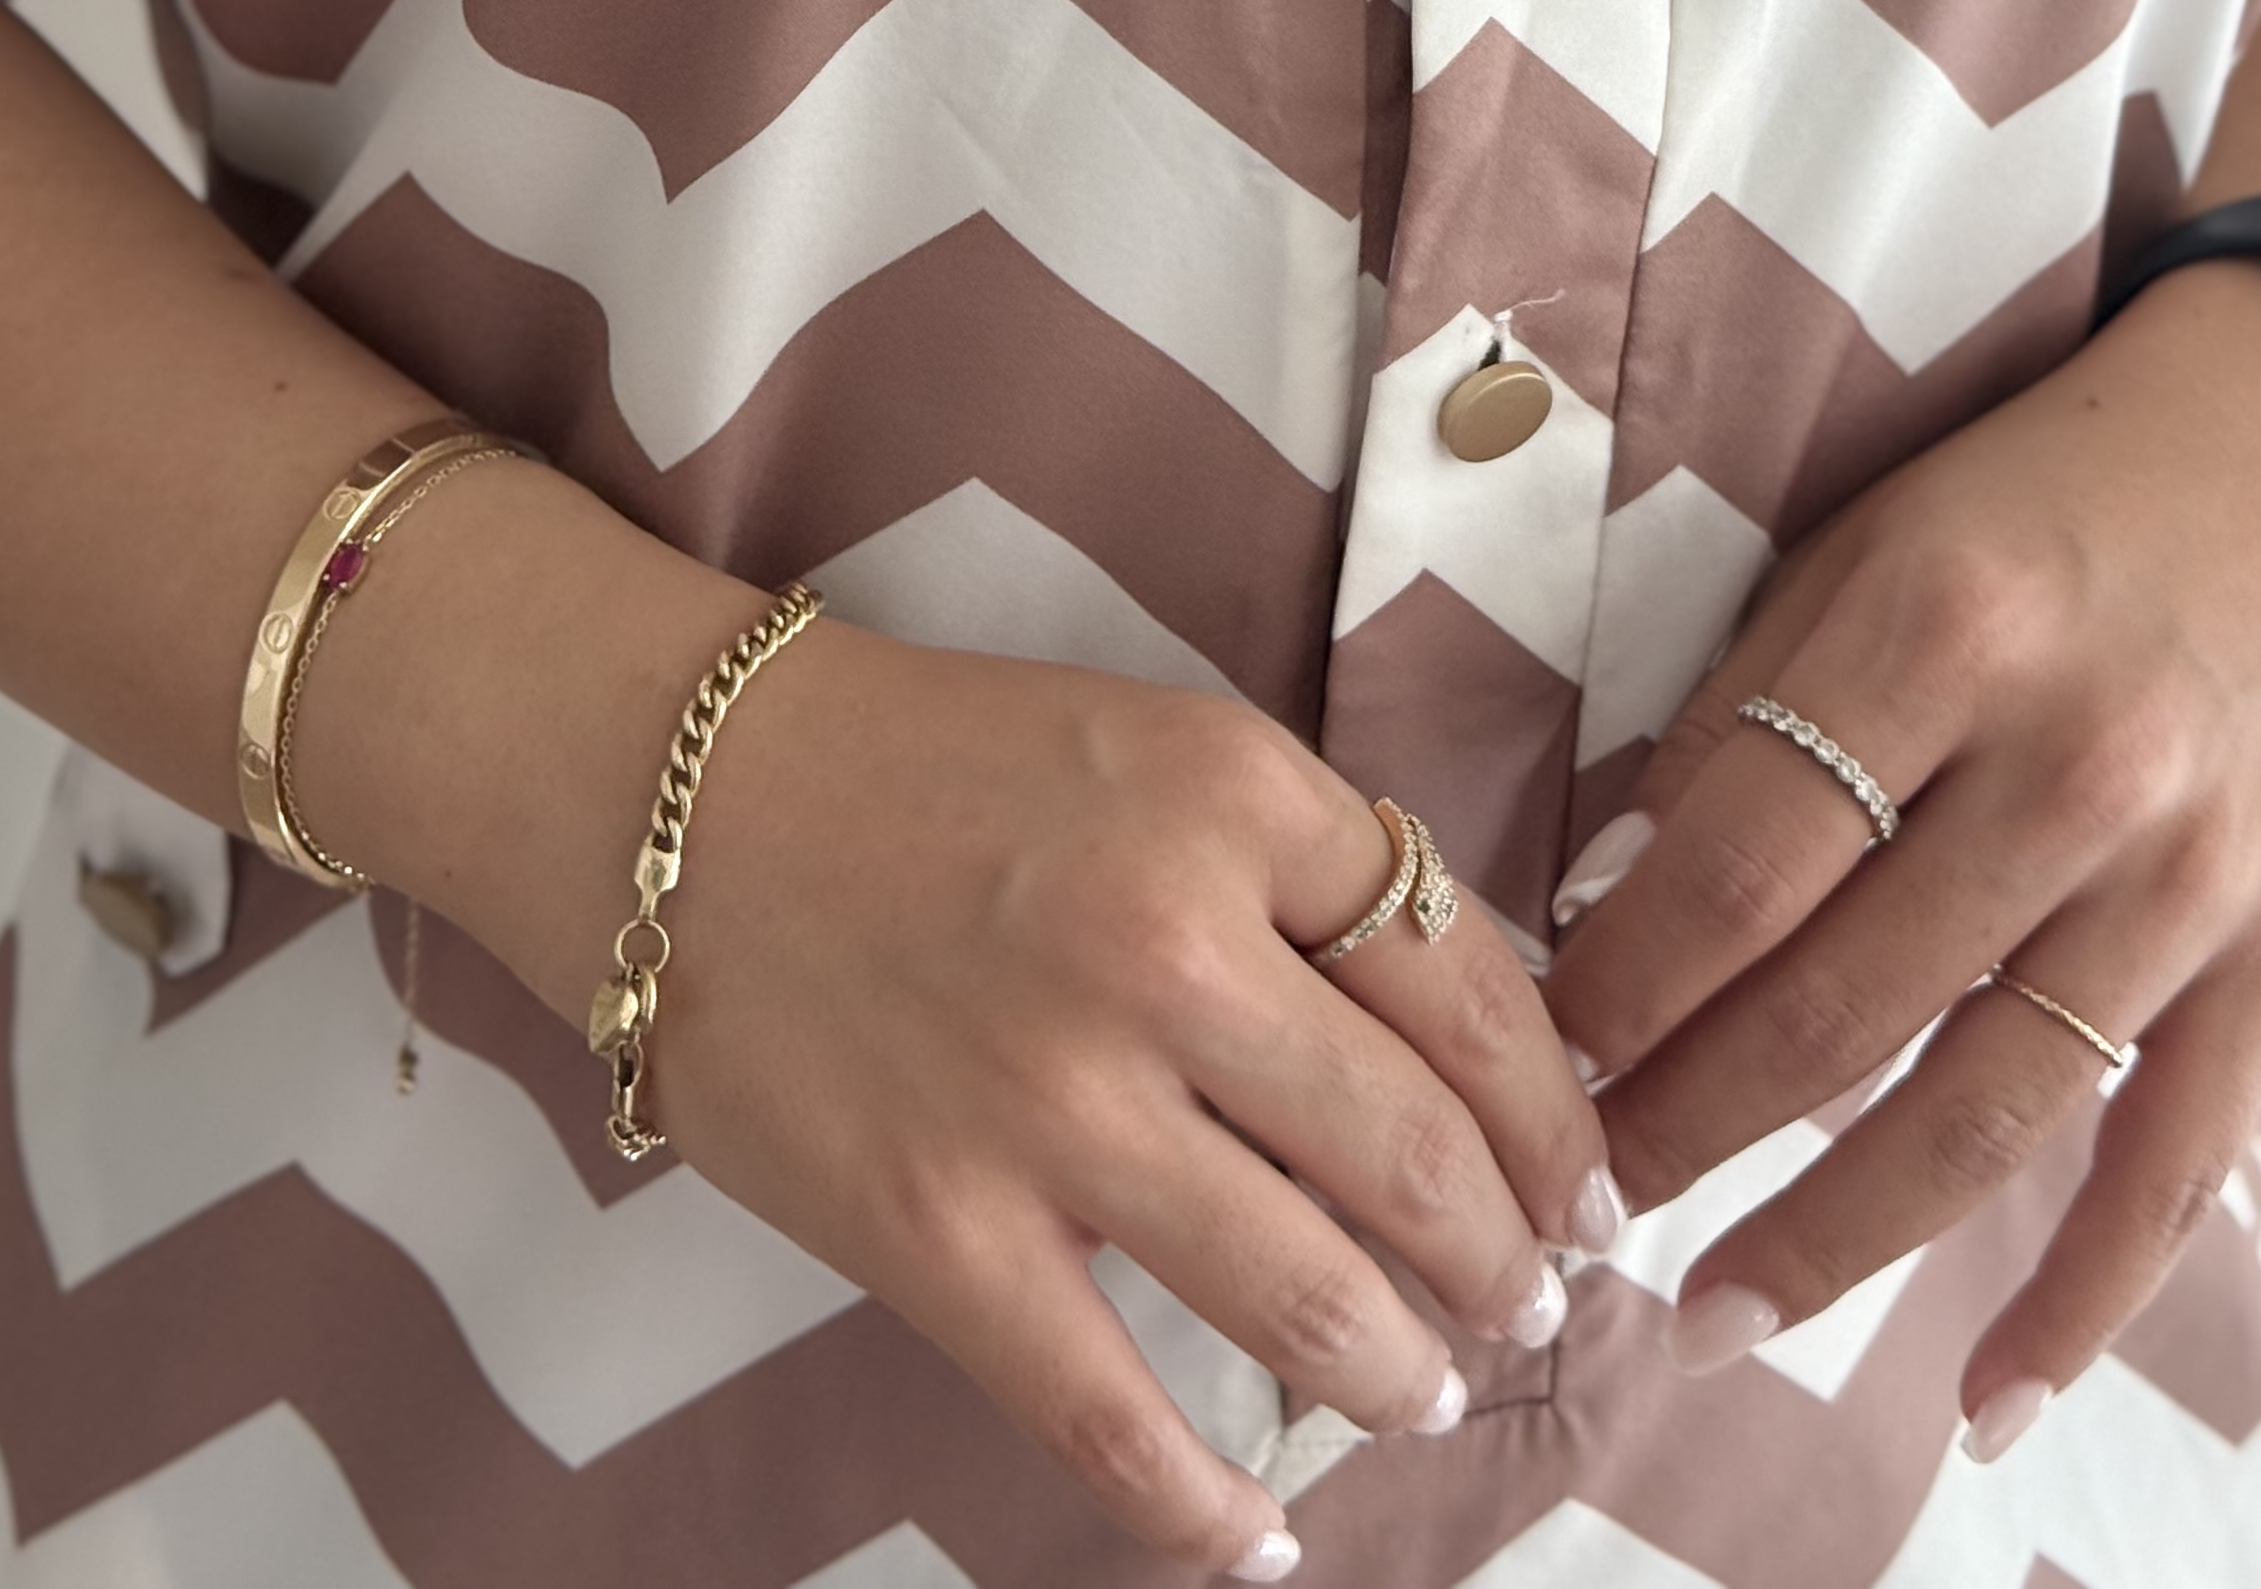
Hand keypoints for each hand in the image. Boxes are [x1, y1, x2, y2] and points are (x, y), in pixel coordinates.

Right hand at [650, 622, 1616, 1577]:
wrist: (679, 791)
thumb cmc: (928, 765)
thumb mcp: (1151, 749)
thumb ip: (1300, 876)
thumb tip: (1474, 1052)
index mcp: (1231, 797)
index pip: (1472, 991)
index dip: (1556, 1118)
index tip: (1581, 1190)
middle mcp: (1164, 943)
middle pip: (1419, 1160)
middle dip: (1502, 1265)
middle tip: (1520, 1304)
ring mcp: (1051, 1099)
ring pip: (1309, 1301)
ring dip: (1397, 1376)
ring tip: (1414, 1391)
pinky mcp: (940, 1228)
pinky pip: (1117, 1421)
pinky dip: (1208, 1509)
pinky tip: (1257, 1533)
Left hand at [1544, 260, 2260, 1455]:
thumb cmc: (2029, 504)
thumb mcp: (1859, 553)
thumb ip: (1741, 722)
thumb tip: (1606, 902)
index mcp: (1941, 633)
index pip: (1741, 862)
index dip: (1623, 984)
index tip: (1526, 1067)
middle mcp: (2073, 767)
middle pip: (1844, 1001)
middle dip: (1689, 1124)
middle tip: (1572, 1209)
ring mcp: (2189, 880)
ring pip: (1986, 1110)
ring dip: (1835, 1236)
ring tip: (1710, 1317)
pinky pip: (2170, 1167)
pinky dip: (2081, 1299)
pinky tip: (1983, 1398)